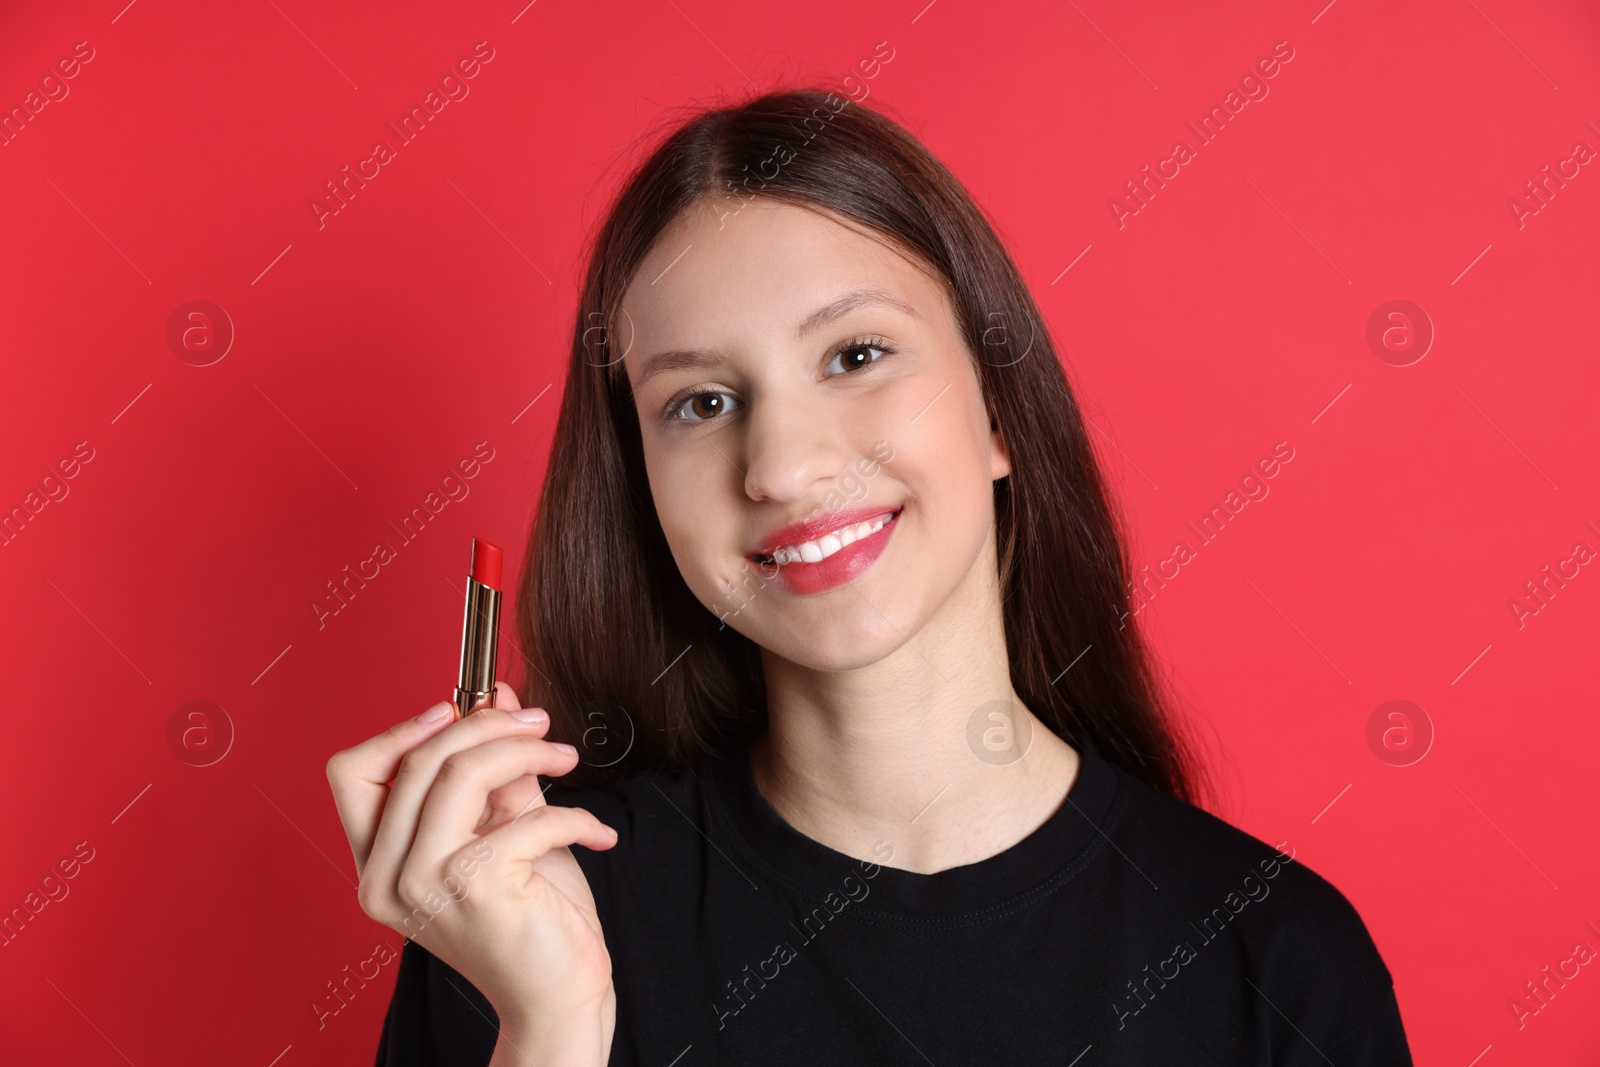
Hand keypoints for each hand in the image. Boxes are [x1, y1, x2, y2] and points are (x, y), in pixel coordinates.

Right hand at [326, 682, 617, 1057]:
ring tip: (565, 757)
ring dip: (525, 751)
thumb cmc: (530, 920)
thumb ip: (494, 770)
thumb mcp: (505, 830)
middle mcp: (386, 878)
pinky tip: (596, 833)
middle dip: (486, 726)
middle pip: (418, 760)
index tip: (457, 708)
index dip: (402, 730)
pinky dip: (573, 814)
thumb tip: (497, 698)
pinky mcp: (473, 884)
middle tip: (538, 723)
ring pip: (460, 773)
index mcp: (379, 865)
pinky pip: (527, 814)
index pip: (353, 774)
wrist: (558, 997)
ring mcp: (423, 882)